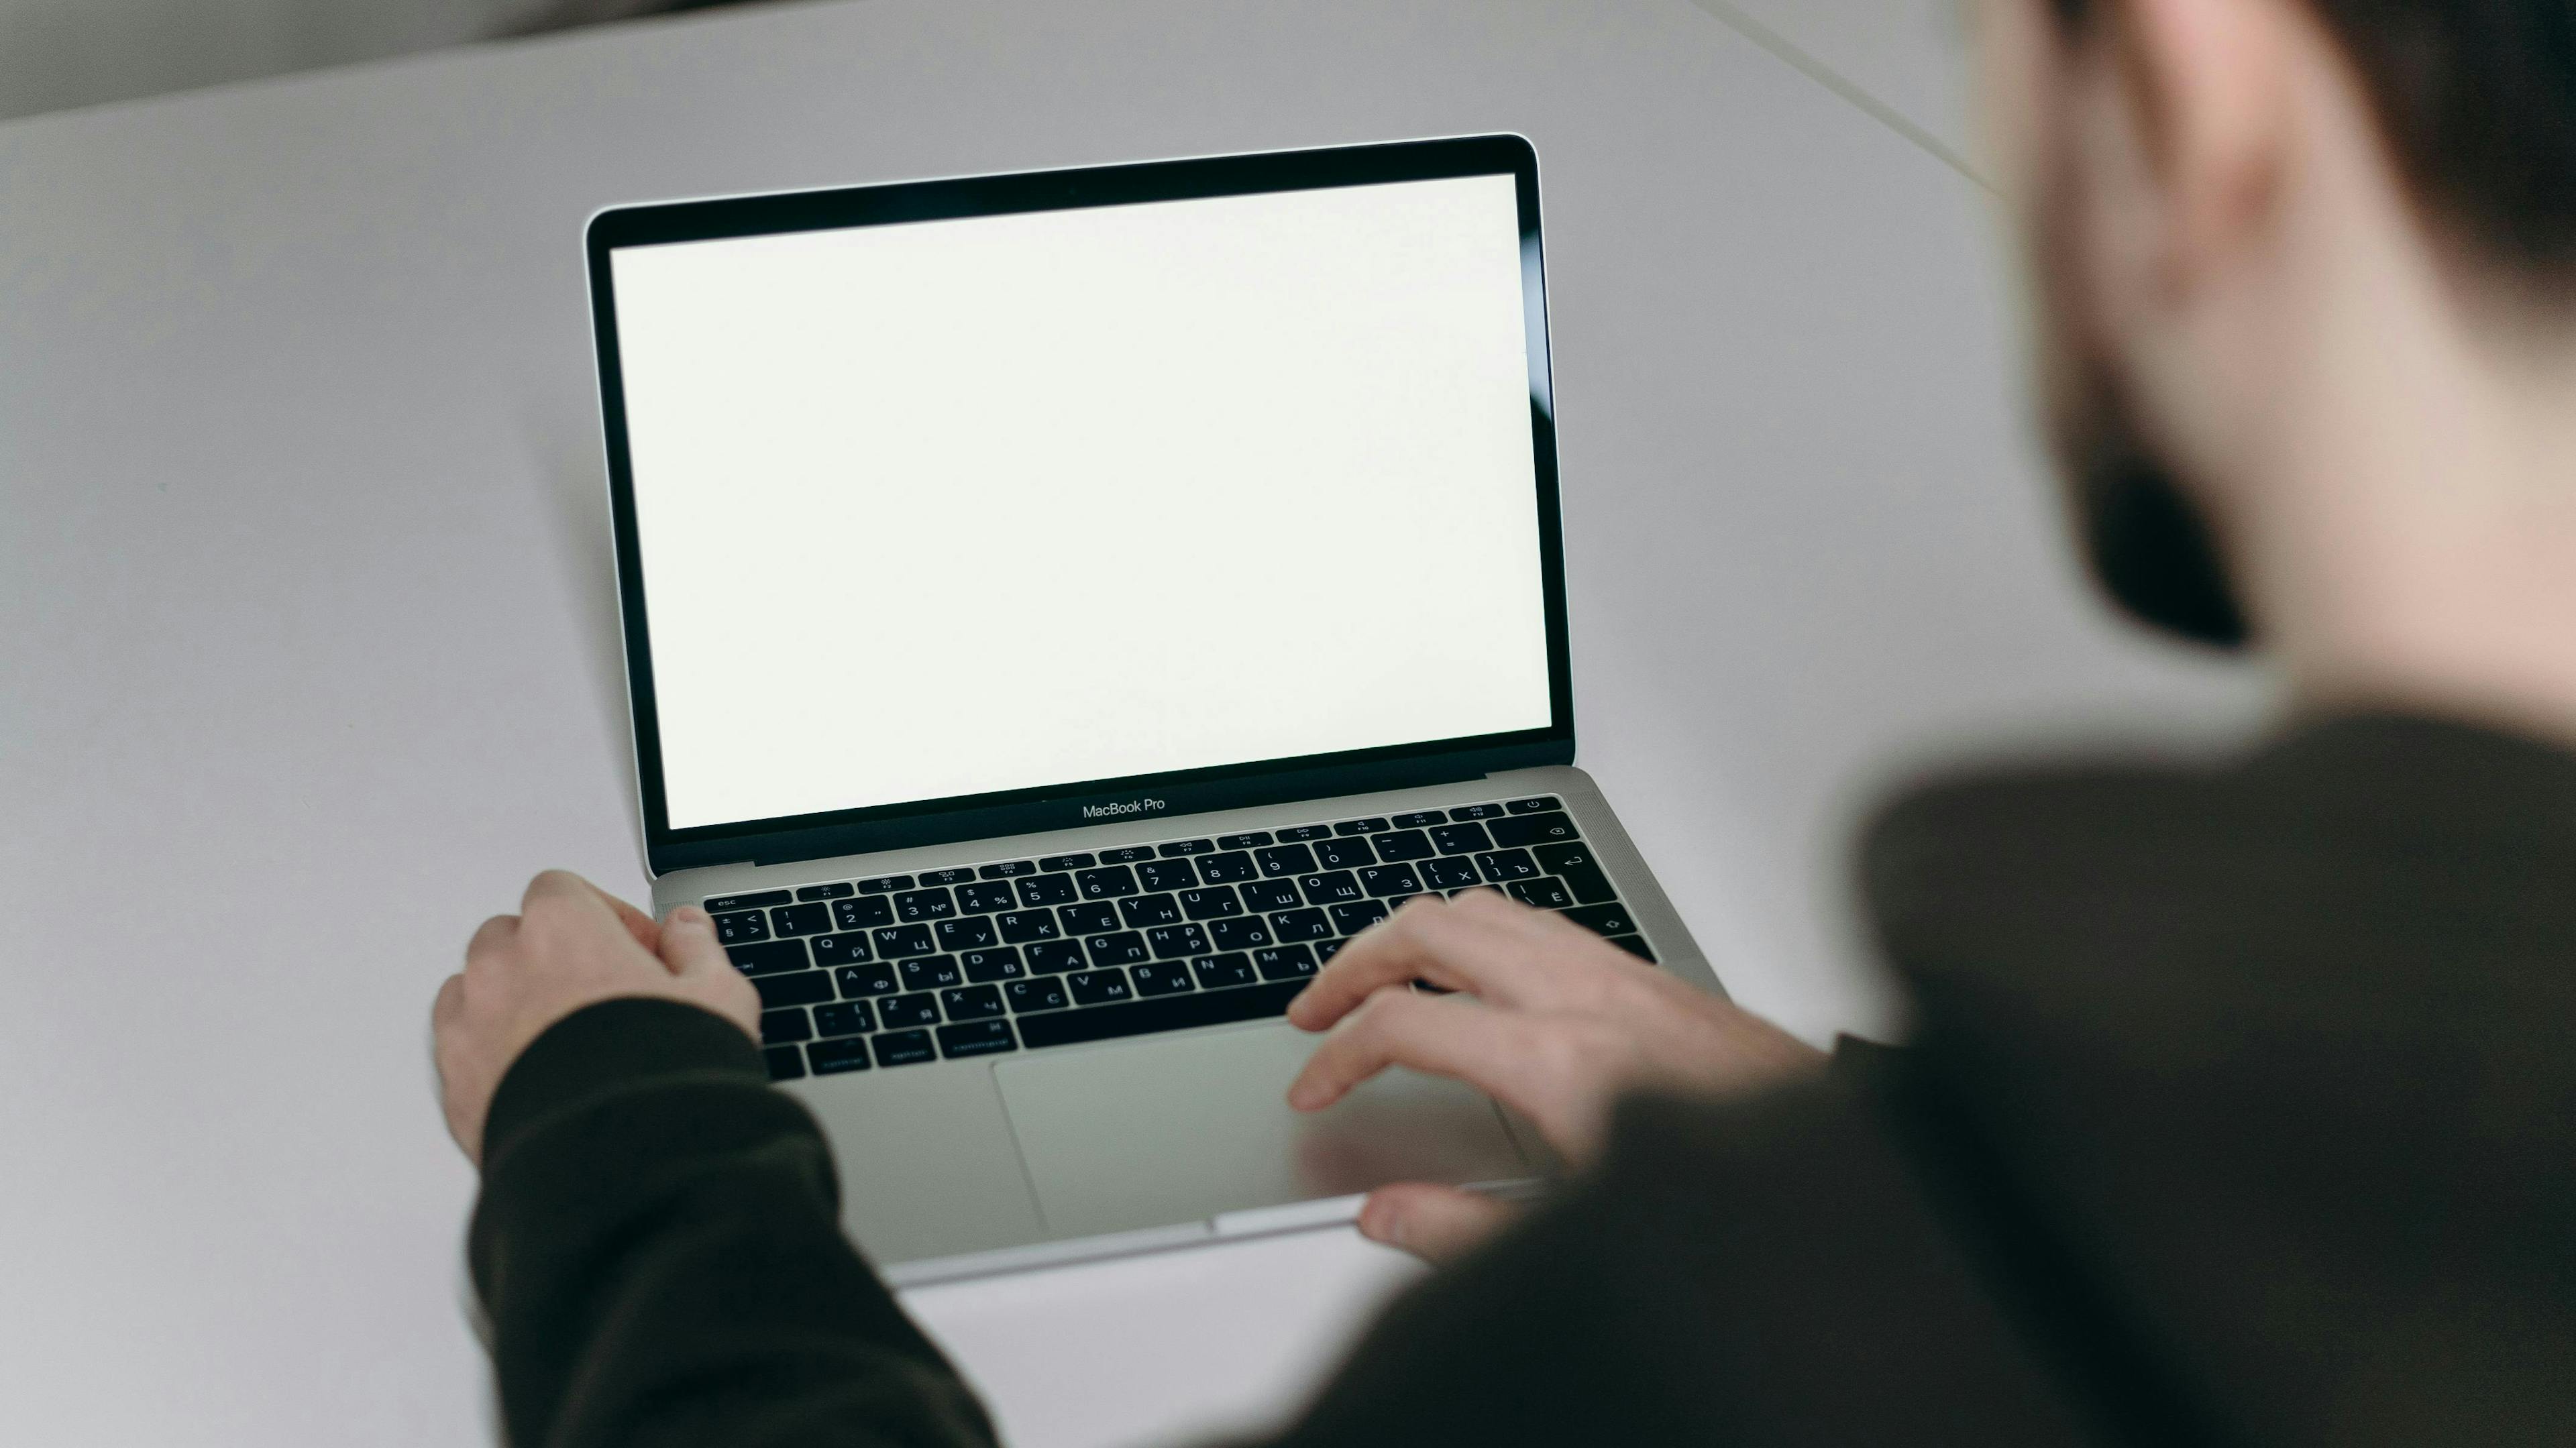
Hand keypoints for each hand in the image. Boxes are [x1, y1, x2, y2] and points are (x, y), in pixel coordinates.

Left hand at [433, 870, 758, 1165]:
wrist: (620, 1167)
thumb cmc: (664, 1075)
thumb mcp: (718, 996)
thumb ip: (697, 949)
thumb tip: (686, 929)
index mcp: (562, 928)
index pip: (563, 889)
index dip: (605, 916)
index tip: (637, 951)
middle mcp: (502, 968)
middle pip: (513, 936)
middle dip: (552, 956)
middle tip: (603, 996)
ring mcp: (468, 1026)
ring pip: (476, 991)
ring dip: (512, 1002)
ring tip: (567, 1043)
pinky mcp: (453, 1087)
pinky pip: (461, 1050)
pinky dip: (490, 1055)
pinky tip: (539, 1082)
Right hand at [1285, 889, 1821, 1260]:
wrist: (1840, 1166)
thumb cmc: (1726, 1202)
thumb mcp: (1576, 1236)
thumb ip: (1462, 1231)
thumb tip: (1381, 1214)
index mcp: (1554, 1061)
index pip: (1404, 1026)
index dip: (1336, 1057)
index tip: (1312, 1091)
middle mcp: (1582, 997)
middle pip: (1429, 930)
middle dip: (1352, 964)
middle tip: (1312, 1011)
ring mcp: (1615, 974)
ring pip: (1483, 907)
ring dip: (1411, 935)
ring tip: (1372, 976)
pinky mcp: (1644, 973)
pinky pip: (1536, 919)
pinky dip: (1477, 929)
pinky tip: (1471, 967)